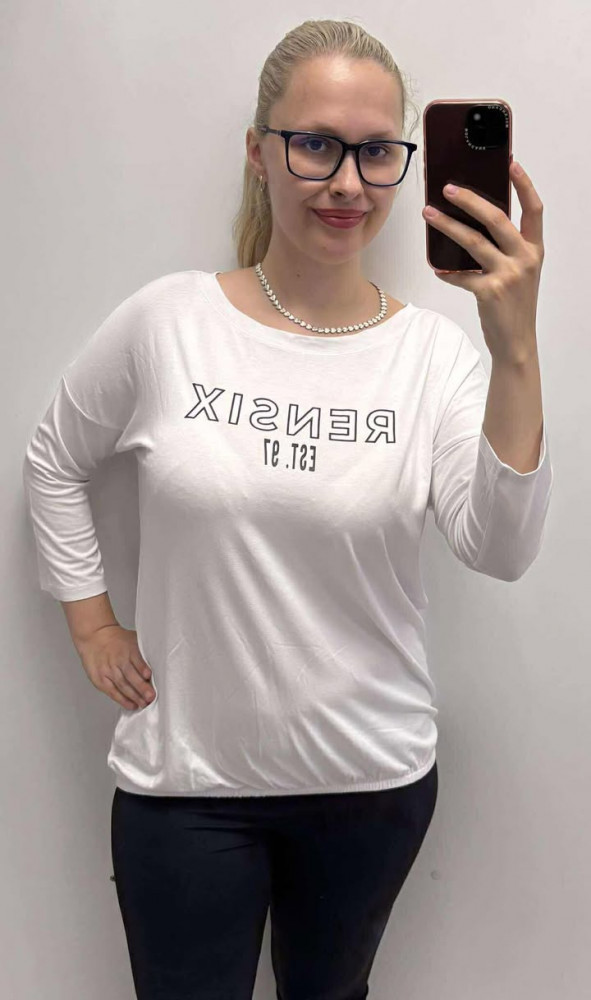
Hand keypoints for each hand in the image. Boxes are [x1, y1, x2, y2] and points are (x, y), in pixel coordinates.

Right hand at [76, 625, 156, 710]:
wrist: (95, 637)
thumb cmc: (118, 641)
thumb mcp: (133, 639)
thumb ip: (144, 652)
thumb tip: (160, 663)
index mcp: (128, 648)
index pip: (136, 660)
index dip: (142, 668)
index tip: (149, 676)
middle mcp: (117, 660)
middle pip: (129, 675)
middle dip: (140, 687)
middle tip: (150, 696)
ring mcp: (108, 670)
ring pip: (122, 685)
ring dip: (134, 696)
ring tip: (144, 704)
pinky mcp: (100, 679)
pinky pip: (112, 691)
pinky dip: (122, 699)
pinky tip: (131, 705)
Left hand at [422, 161, 544, 365]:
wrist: (516, 342)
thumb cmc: (514, 306)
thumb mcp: (519, 273)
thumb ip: (505, 250)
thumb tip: (473, 225)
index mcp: (534, 250)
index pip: (533, 210)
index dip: (523, 184)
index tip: (509, 163)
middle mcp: (524, 259)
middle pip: (496, 218)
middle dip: (470, 200)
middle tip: (448, 188)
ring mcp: (508, 275)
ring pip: (472, 241)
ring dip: (447, 226)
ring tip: (429, 214)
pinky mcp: (489, 291)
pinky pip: (460, 275)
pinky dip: (446, 271)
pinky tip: (437, 267)